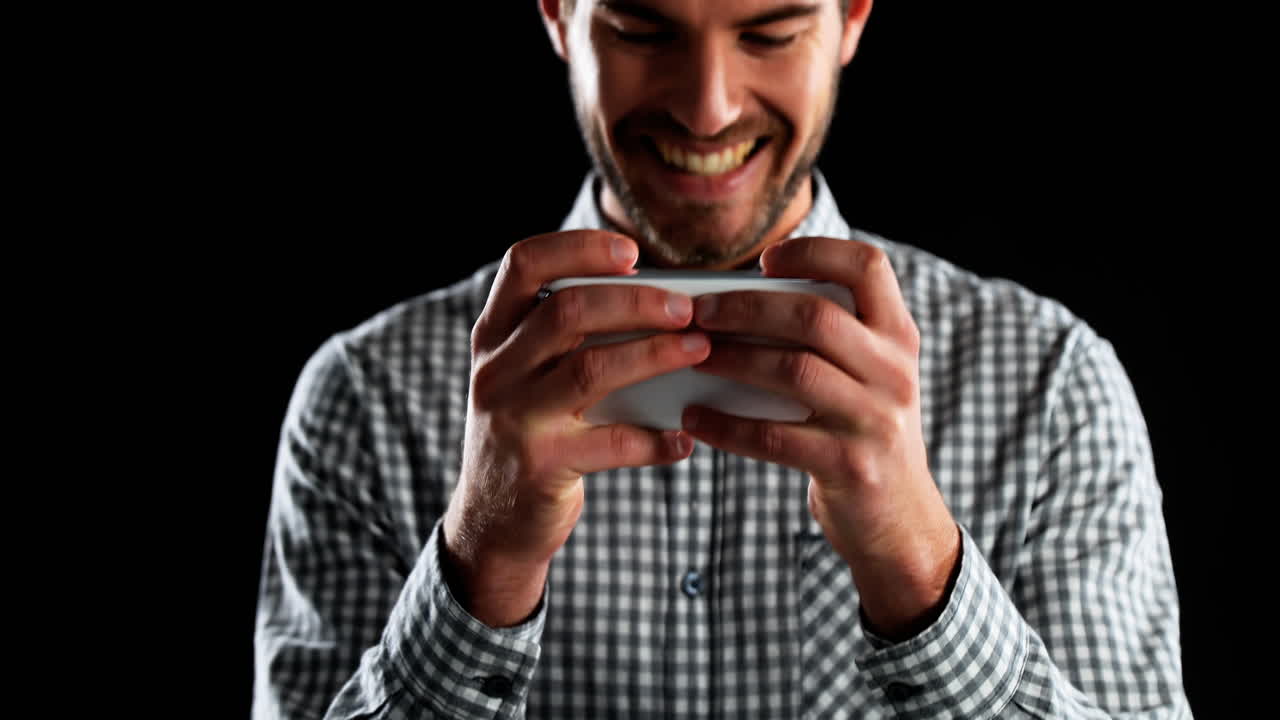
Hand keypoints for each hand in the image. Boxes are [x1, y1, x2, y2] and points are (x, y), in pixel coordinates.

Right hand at [443, 230, 710, 626]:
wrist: (491, 520)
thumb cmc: (531, 430)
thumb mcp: (527, 375)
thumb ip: (569, 338)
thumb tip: (665, 305)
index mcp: (494, 334)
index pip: (523, 264)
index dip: (579, 248)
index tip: (632, 252)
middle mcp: (496, 370)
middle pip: (566, 312)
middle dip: (636, 303)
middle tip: (688, 308)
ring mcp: (513, 418)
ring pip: (589, 370)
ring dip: (654, 355)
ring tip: (699, 350)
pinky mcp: (540, 466)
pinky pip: (611, 443)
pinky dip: (655, 439)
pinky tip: (683, 438)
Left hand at [683, 237, 960, 640]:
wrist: (899, 519)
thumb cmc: (861, 431)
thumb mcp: (868, 375)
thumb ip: (831, 336)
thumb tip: (736, 302)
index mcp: (898, 336)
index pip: (868, 266)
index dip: (815, 251)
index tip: (765, 261)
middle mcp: (894, 372)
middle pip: (815, 317)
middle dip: (746, 309)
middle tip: (698, 311)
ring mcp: (876, 420)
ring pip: (794, 371)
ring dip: (732, 360)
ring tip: (691, 357)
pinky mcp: (849, 466)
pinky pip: (775, 438)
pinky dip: (727, 426)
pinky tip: (694, 418)